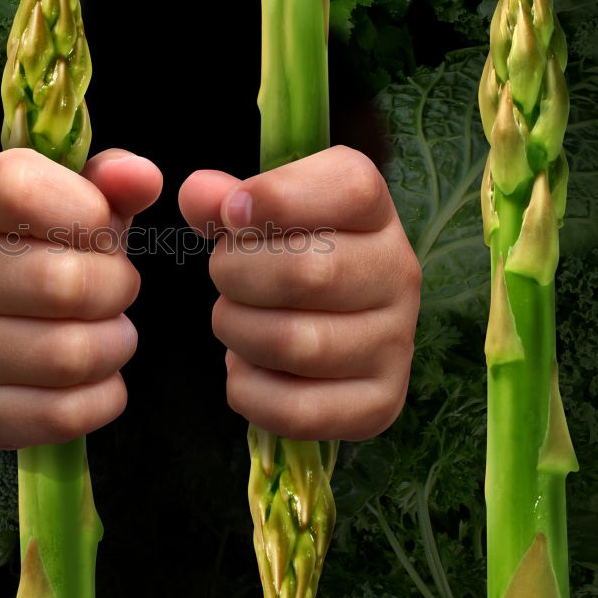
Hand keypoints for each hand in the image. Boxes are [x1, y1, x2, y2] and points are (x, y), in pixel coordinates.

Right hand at [0, 148, 162, 448]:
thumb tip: (141, 177)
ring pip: (70, 357)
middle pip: (63, 284)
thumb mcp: (83, 200)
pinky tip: (93, 375)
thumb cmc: (56, 246)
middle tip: (116, 288)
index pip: (16, 188)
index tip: (103, 225)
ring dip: (116, 343)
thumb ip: (115, 179)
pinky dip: (104, 396)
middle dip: (117, 286)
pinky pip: (66, 414)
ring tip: (108, 329)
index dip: (85, 207)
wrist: (16, 316)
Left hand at [179, 146, 420, 440]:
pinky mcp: (380, 403)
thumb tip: (198, 194)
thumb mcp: (261, 218)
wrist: (338, 324)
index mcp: (374, 212)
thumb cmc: (292, 257)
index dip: (278, 197)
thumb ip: (223, 202)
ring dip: (238, 331)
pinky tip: (248, 368)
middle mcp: (398, 274)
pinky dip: (249, 389)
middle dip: (237, 274)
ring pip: (295, 344)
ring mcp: (395, 343)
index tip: (232, 213)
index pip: (351, 188)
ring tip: (235, 321)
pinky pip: (297, 410)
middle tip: (224, 276)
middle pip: (309, 272)